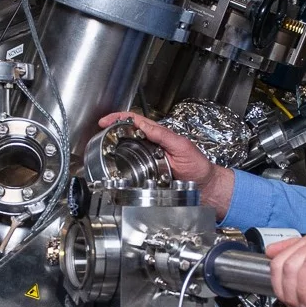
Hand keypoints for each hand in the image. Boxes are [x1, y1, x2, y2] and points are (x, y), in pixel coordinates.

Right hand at [97, 112, 233, 214]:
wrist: (205, 187)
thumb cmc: (198, 166)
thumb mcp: (181, 146)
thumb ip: (163, 135)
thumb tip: (143, 125)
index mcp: (158, 135)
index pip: (136, 122)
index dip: (119, 118)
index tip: (106, 121)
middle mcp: (151, 147)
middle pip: (127, 136)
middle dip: (112, 133)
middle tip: (100, 135)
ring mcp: (148, 161)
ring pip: (127, 153)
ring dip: (115, 151)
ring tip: (103, 150)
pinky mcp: (148, 176)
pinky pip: (133, 171)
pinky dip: (123, 170)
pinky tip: (116, 170)